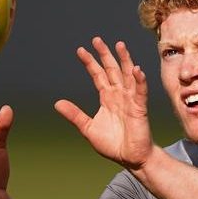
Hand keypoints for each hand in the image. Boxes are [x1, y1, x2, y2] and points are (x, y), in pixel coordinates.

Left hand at [55, 37, 151, 169]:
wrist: (130, 158)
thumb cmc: (113, 144)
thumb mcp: (88, 128)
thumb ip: (75, 115)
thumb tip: (57, 103)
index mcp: (107, 98)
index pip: (98, 76)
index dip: (90, 63)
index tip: (81, 50)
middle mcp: (119, 95)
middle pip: (112, 70)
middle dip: (105, 55)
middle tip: (97, 39)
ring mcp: (130, 100)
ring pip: (127, 76)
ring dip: (125, 60)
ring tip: (120, 45)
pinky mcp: (140, 108)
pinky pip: (140, 92)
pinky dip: (139, 81)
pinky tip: (137, 70)